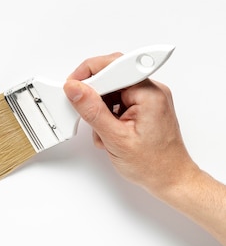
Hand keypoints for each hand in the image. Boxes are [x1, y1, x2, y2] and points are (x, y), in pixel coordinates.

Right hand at [62, 52, 197, 194]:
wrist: (171, 180)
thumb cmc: (153, 165)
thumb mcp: (115, 138)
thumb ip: (92, 110)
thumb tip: (74, 88)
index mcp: (148, 93)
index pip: (114, 66)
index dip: (90, 73)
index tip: (74, 85)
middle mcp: (151, 91)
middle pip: (111, 76)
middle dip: (94, 94)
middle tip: (86, 112)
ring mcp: (148, 98)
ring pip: (112, 89)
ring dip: (100, 107)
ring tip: (103, 129)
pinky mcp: (144, 106)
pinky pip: (118, 99)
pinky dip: (108, 113)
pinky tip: (110, 130)